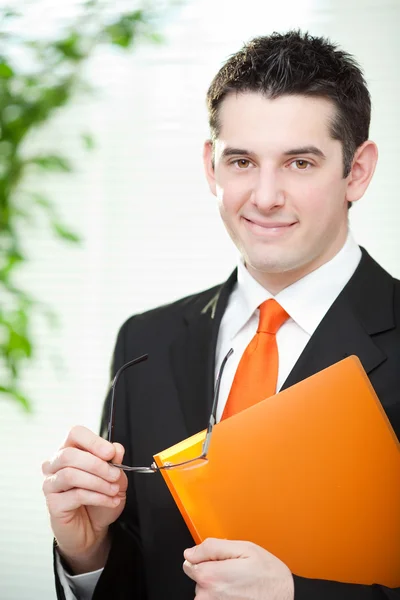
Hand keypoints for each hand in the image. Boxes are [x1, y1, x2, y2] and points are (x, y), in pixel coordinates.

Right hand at [42, 425, 127, 573]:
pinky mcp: (53, 504)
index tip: (110, 453)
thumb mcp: (115, 477)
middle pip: (70, 454)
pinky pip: (75, 495)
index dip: (93, 441)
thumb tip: (116, 448)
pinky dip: (98, 497)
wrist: (93, 529)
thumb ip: (115, 461)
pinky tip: (110, 501)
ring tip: (114, 490)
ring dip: (98, 482)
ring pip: (70, 474)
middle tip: (116, 475)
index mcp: (70, 450)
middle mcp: (56, 464)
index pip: (75, 434)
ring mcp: (51, 484)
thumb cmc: (100, 499)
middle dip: (97, 465)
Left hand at [183, 538, 293, 599]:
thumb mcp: (245, 548)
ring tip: (240, 583)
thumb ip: (213, 547)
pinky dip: (224, 596)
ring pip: (206, 590)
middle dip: (213, 571)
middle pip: (198, 576)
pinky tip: (239, 594)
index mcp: (211, 576)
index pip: (190, 561)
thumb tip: (191, 551)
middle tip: (235, 571)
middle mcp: (207, 596)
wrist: (284, 599)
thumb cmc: (270, 577)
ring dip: (219, 585)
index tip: (221, 559)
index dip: (206, 556)